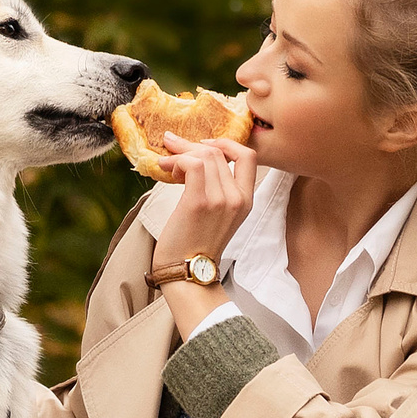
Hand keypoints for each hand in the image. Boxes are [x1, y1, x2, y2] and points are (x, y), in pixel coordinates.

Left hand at [152, 132, 257, 277]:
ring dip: (181, 155)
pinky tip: (168, 172)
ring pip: (204, 155)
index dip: (226, 143)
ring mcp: (221, 200)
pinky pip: (192, 165)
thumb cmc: (194, 245)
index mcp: (246, 201)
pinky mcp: (200, 202)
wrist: (187, 274)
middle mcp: (237, 198)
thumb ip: (215, 189)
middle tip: (172, 148)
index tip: (204, 144)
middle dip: (191, 146)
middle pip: (218, 152)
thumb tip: (193, 157)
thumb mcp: (217, 215)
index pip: (248, 157)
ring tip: (168, 166)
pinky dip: (177, 162)